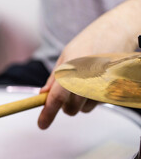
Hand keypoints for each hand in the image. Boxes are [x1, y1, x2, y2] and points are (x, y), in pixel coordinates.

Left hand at [37, 0, 140, 128]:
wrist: (117, 33)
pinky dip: (91, 97)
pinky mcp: (113, 91)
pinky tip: (94, 81)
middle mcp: (87, 82)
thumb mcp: (66, 55)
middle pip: (70, 110)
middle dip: (64, 105)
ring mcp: (102, 88)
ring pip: (84, 108)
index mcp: (72, 71)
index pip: (56, 99)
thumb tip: (43, 94)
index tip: (42, 124)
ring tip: (83, 79)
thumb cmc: (89, 42)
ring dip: (79, 101)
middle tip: (65, 90)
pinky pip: (96, 103)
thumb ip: (54, 77)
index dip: (47, 114)